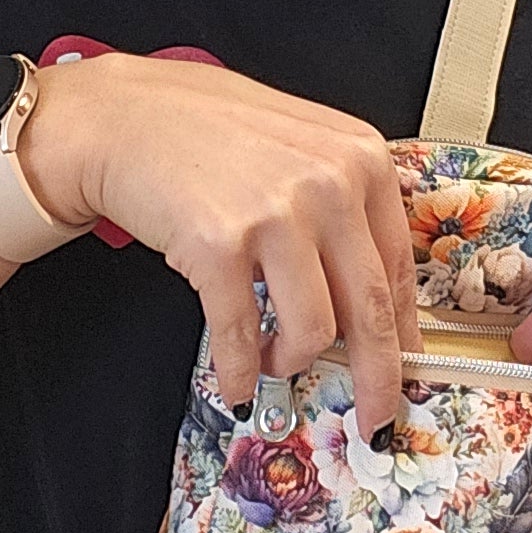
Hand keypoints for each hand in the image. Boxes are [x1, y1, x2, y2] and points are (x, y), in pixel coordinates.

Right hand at [26, 54, 420, 439]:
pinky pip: (243, 335)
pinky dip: (242, 370)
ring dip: (292, 363)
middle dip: (376, 378)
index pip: (398, 266)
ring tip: (274, 360)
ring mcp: (276, 213)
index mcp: (361, 159)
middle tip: (375, 416)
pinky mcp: (219, 245)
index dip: (404, 330)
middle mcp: (330, 183)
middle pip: (371, 308)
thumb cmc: (210, 130)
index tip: (406, 367)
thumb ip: (344, 207)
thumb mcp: (303, 148)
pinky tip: (238, 379)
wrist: (125, 116)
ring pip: (314, 331)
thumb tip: (373, 298)